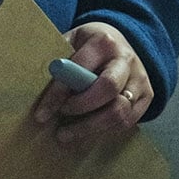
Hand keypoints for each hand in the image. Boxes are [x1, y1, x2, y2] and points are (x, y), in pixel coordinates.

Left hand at [32, 22, 152, 148]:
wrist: (122, 43)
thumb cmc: (88, 46)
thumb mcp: (71, 42)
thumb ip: (58, 60)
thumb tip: (32, 86)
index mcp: (104, 42)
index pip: (81, 70)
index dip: (59, 94)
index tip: (41, 114)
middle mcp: (126, 59)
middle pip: (108, 90)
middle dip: (80, 112)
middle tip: (59, 127)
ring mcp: (140, 79)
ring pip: (119, 112)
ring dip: (90, 130)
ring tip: (67, 137)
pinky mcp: (147, 96)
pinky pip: (127, 122)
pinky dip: (104, 133)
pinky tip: (85, 135)